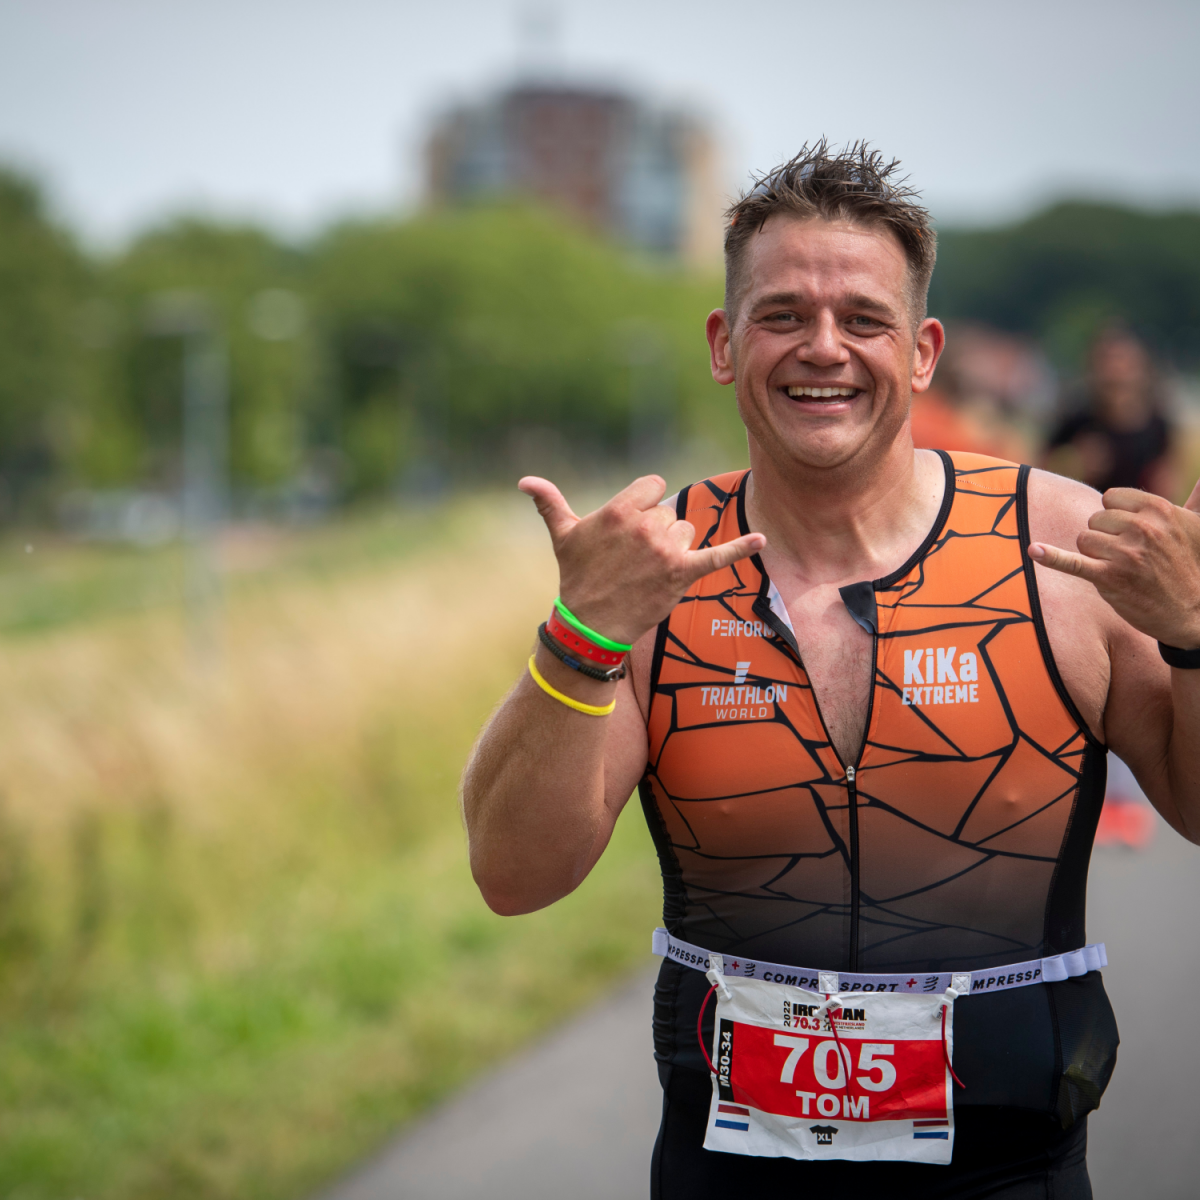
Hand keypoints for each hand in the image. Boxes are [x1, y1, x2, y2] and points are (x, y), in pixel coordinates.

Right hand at [519, 474, 765, 645]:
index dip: (644, 504)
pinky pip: (718, 555)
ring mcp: (667, 550)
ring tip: (648, 571)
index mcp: (620, 510)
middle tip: (633, 559)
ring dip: (673, 549)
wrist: (591, 624)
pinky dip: (742, 548)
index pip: (653, 487)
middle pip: (668, 512)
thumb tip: (524, 480)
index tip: (631, 527)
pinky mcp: (683, 574)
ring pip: (685, 532)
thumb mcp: (563, 536)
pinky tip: (761, 540)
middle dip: (655, 532)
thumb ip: (549, 502)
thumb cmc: (577, 576)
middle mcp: (645, 526)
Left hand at [1029, 480, 1199, 648]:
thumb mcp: (1198, 526)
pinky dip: (1052, 557)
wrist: (1193, 614)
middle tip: (1132, 557)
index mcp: (1160, 509)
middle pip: (1095, 519)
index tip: (1133, 532)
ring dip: (1096, 555)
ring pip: (1084, 540)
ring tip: (1122, 569)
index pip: (1110, 498)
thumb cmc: (1193, 566)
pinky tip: (1034, 551)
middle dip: (1106, 537)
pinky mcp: (1110, 579)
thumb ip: (1197, 497)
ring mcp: (1125, 554)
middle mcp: (1143, 528)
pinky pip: (1073, 563)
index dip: (1116, 516)